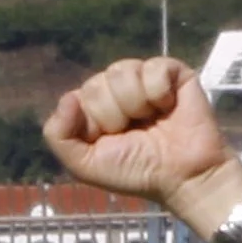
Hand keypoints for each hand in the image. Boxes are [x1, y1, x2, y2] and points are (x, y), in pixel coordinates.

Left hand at [43, 56, 239, 223]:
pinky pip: (154, 66)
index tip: (111, 140)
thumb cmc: (135, 171)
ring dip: (135, 103)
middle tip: (134, 131)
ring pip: (121, 71)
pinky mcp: (173, 74)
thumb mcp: (84, 164)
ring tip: (151, 119)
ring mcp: (144, 80)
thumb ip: (58, 134)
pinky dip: (159, 91)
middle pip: (96, 84)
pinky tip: (167, 106)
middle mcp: (115, 90)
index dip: (93, 122)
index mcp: (92, 108)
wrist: (183, 176)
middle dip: (114, 114)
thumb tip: (69, 97)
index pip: (76, 97)